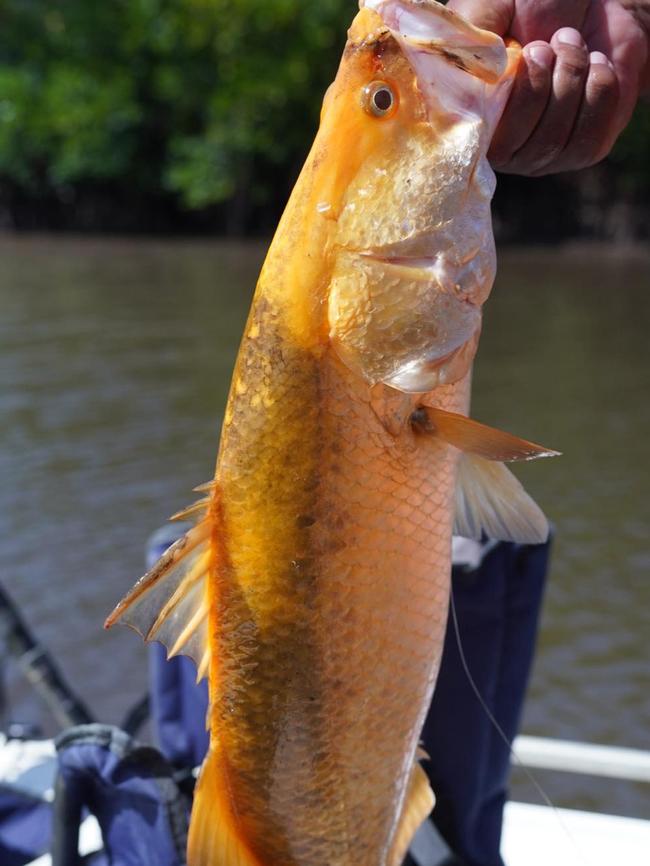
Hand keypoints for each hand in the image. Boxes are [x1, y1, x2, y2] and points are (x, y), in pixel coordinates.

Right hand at [447, 0, 648, 174]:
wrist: (592, 1)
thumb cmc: (530, 5)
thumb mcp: (489, 8)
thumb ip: (468, 44)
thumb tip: (463, 82)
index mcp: (473, 119)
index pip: (475, 144)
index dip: (501, 106)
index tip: (518, 57)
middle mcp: (504, 148)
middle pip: (519, 146)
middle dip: (541, 85)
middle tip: (545, 44)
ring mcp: (543, 156)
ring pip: (554, 141)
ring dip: (570, 79)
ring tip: (569, 44)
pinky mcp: (584, 150)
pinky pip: (590, 137)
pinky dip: (598, 88)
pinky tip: (595, 63)